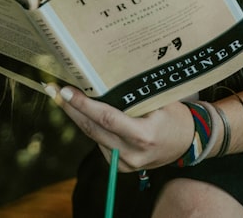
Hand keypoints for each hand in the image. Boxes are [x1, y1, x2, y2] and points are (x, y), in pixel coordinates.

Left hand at [46, 84, 193, 171]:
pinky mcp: (122, 167)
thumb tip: (104, 75)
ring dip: (78, 117)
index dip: (83, 105)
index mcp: (143, 135)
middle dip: (70, 108)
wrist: (189, 142)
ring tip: (64, 96)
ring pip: (94, 136)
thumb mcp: (159, 101)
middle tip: (53, 90)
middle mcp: (132, 153)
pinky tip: (85, 113)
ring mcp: (126, 164)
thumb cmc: (175, 115)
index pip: (106, 118)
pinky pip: (101, 143)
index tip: (66, 91)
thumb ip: (134, 96)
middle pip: (93, 129)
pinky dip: (92, 127)